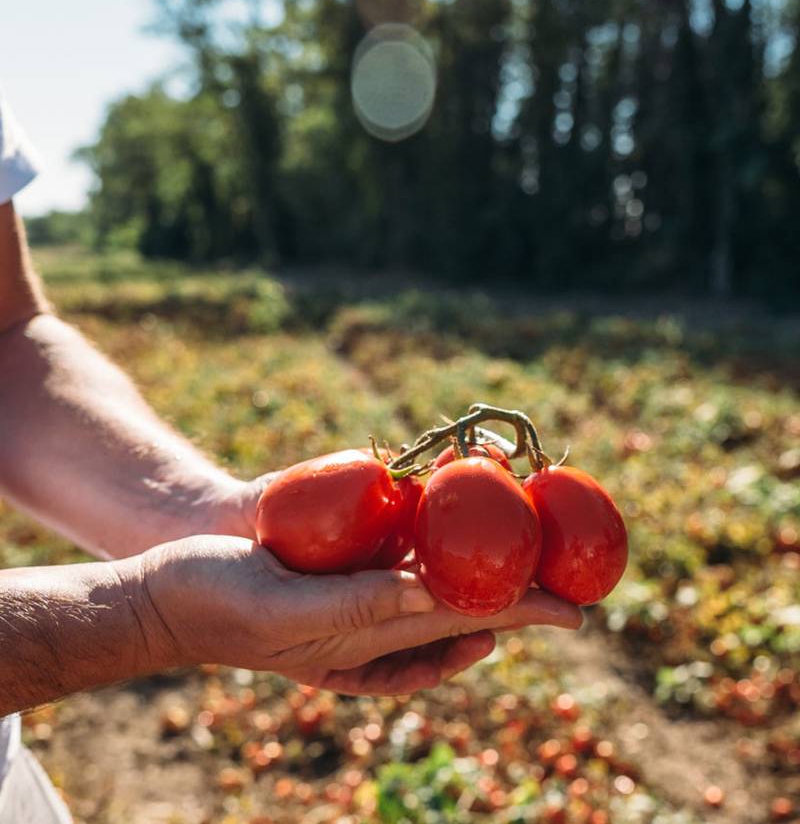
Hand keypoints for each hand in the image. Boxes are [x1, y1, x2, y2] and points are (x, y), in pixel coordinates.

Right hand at [136, 535, 581, 695]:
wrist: (173, 593)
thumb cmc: (225, 603)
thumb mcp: (295, 613)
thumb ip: (366, 607)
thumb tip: (441, 596)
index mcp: (375, 637)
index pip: (468, 621)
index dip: (526, 612)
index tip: (578, 610)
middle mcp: (379, 621)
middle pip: (468, 605)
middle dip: (519, 593)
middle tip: (566, 576)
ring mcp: (363, 597)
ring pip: (442, 586)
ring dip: (484, 570)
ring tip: (522, 549)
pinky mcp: (342, 571)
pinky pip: (403, 564)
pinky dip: (435, 547)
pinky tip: (446, 528)